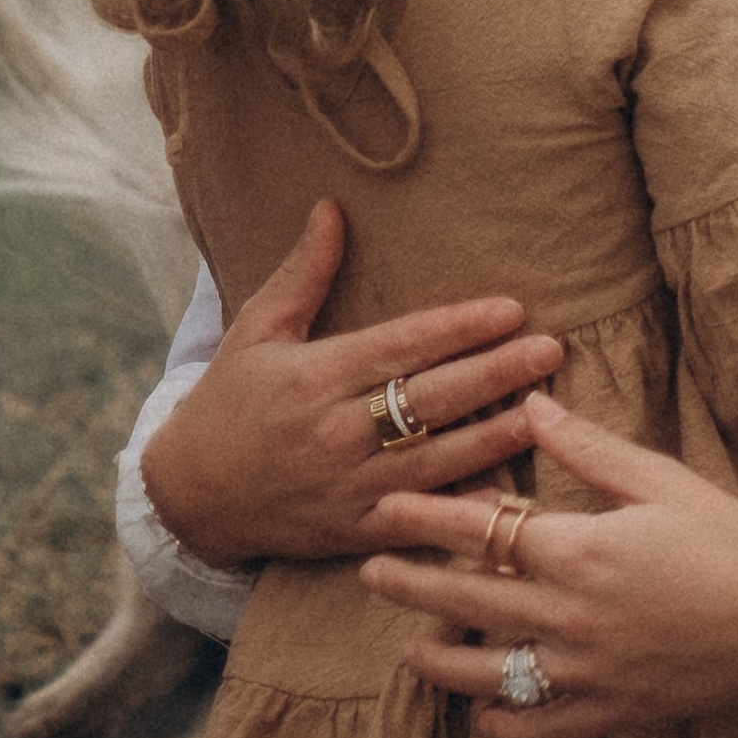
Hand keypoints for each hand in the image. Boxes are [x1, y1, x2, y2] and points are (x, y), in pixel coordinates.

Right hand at [140, 202, 565, 567]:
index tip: (511, 309)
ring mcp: (349, 485)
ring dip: (496, 437)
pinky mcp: (355, 530)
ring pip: (437, 461)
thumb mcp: (256, 331)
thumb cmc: (227, 404)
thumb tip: (331, 207)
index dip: (459, 327)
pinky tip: (506, 497)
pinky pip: (416, 520)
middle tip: (550, 350)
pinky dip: (459, 510)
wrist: (186, 495)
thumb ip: (303, 274)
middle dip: (496, 373)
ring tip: (547, 414)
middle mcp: (336, 430)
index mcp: (316, 376)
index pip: (402, 345)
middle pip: (432, 398)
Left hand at [357, 391, 737, 737]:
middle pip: (465, 600)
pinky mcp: (614, 712)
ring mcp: (588, 673)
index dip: (424, 517)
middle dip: (407, 583)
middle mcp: (570, 617)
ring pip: (488, 674)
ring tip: (407, 648)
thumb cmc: (735, 538)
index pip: (479, 530)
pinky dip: (505, 729)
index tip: (386, 507)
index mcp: (580, 551)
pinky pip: (540, 731)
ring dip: (439, 661)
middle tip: (367, 569)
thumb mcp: (662, 479)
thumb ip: (588, 448)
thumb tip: (529, 406)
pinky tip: (483, 717)